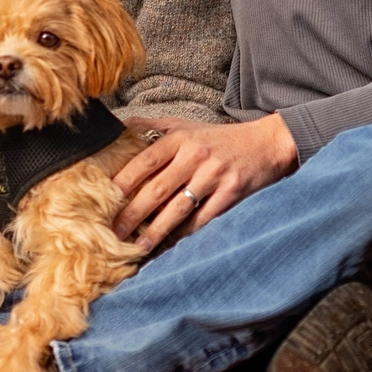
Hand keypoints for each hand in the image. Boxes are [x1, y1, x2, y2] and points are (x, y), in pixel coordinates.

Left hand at [113, 114, 298, 249]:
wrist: (267, 144)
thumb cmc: (219, 138)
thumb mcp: (186, 124)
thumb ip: (152, 126)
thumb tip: (117, 126)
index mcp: (180, 138)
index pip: (145, 161)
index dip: (123, 181)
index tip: (104, 200)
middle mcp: (195, 155)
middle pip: (157, 188)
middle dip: (133, 213)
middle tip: (113, 233)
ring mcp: (214, 175)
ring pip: (178, 208)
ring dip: (156, 231)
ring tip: (138, 247)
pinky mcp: (230, 193)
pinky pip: (203, 219)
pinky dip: (185, 234)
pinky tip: (170, 245)